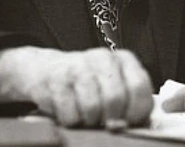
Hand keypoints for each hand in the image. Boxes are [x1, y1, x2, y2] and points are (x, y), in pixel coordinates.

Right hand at [0, 46, 152, 126]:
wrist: (45, 69)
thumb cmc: (86, 84)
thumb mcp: (113, 87)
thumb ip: (129, 103)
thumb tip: (132, 125)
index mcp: (123, 59)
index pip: (139, 86)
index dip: (136, 111)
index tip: (128, 121)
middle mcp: (102, 58)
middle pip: (115, 99)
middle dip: (109, 118)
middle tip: (101, 119)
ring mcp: (78, 65)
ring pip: (92, 108)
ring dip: (88, 120)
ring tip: (83, 112)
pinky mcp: (56, 77)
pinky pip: (69, 114)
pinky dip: (69, 120)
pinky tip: (67, 108)